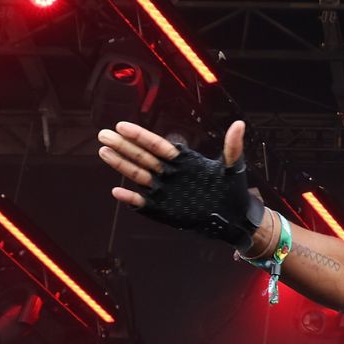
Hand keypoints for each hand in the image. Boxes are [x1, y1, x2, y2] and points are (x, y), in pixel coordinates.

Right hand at [96, 120, 260, 247]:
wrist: (235, 218)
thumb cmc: (233, 191)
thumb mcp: (234, 168)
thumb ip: (232, 147)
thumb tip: (239, 125)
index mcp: (183, 161)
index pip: (157, 146)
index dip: (140, 137)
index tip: (123, 126)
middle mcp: (170, 174)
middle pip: (142, 158)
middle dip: (123, 147)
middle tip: (104, 135)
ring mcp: (165, 191)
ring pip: (138, 176)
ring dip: (121, 165)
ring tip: (104, 152)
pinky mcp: (164, 210)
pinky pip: (143, 204)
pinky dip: (131, 199)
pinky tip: (117, 192)